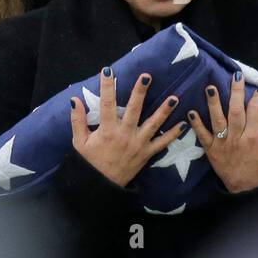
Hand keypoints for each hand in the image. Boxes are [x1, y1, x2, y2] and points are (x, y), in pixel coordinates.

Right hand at [69, 68, 185, 187]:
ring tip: (174, 98)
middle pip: (134, 109)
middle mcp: (124, 135)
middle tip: (147, 76)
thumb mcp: (79, 142)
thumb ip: (77, 120)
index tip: (107, 71)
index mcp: (107, 130)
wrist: (102, 186)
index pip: (106, 104)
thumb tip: (74, 100)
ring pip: (153, 124)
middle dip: (140, 92)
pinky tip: (183, 124)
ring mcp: (138, 144)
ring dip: (164, 111)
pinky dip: (173, 134)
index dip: (106, 87)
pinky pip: (162, 143)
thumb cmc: (90, 162)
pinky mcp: (146, 153)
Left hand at [187, 70, 257, 192]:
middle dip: (236, 92)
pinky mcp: (211, 150)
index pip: (255, 111)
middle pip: (236, 111)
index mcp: (254, 137)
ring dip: (213, 103)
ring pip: (218, 120)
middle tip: (236, 75)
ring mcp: (222, 143)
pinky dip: (196, 125)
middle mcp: (237, 138)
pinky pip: (203, 136)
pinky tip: (191, 112)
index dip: (257, 98)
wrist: (246, 188)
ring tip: (210, 88)